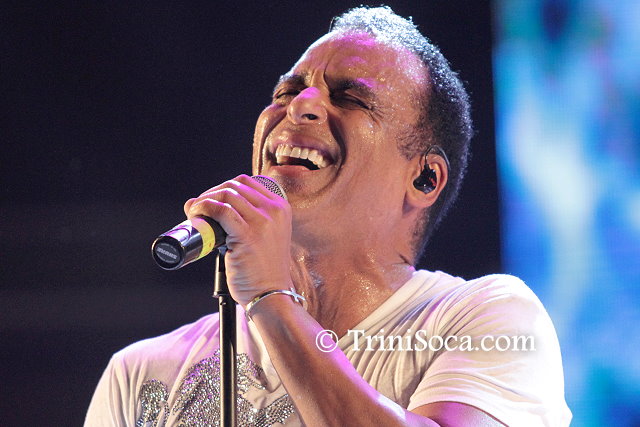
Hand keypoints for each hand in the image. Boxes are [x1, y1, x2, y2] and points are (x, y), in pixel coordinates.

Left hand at [183, 174, 292, 305]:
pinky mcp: (249, 235)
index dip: (223, 187)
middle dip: (211, 192)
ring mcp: (263, 222)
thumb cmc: (262, 269)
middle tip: (198, 208)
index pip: (246, 182)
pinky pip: (221, 210)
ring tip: (195, 213)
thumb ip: (244, 218)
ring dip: (204, 199)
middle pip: (235, 185)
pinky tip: (196, 215)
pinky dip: (204, 208)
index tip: (210, 200)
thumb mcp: (264, 236)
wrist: (271, 294)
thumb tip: (196, 202)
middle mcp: (274, 211)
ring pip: (227, 194)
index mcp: (280, 207)